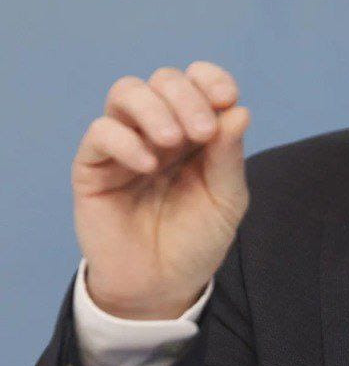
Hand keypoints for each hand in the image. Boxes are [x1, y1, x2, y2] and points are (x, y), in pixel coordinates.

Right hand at [71, 61, 250, 319]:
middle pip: (164, 79)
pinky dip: (126, 140)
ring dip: (154, 108)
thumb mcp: (227, 199)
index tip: (227, 99)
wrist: (162, 286)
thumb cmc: (197, 239)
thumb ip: (229, 156)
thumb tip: (238, 110)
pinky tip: (148, 165)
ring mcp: (125, 144)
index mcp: (196, 128)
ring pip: (126, 92)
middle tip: (202, 132)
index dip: (212, 79)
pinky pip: (100, 132)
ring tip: (172, 140)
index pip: (197, 79)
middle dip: (187, 97)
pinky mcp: (94, 168)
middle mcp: (159, 128)